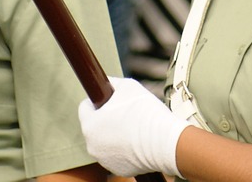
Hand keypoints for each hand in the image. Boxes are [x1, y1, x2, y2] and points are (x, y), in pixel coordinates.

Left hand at [77, 77, 191, 176]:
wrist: (166, 142)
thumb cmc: (146, 112)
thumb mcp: (128, 86)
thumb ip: (112, 82)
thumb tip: (106, 82)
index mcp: (90, 124)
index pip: (85, 107)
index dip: (99, 100)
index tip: (111, 100)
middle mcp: (91, 145)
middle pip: (95, 126)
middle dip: (107, 119)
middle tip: (126, 113)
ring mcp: (104, 160)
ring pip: (105, 141)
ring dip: (115, 134)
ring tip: (135, 128)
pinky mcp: (117, 170)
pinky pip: (117, 155)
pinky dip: (124, 149)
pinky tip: (138, 142)